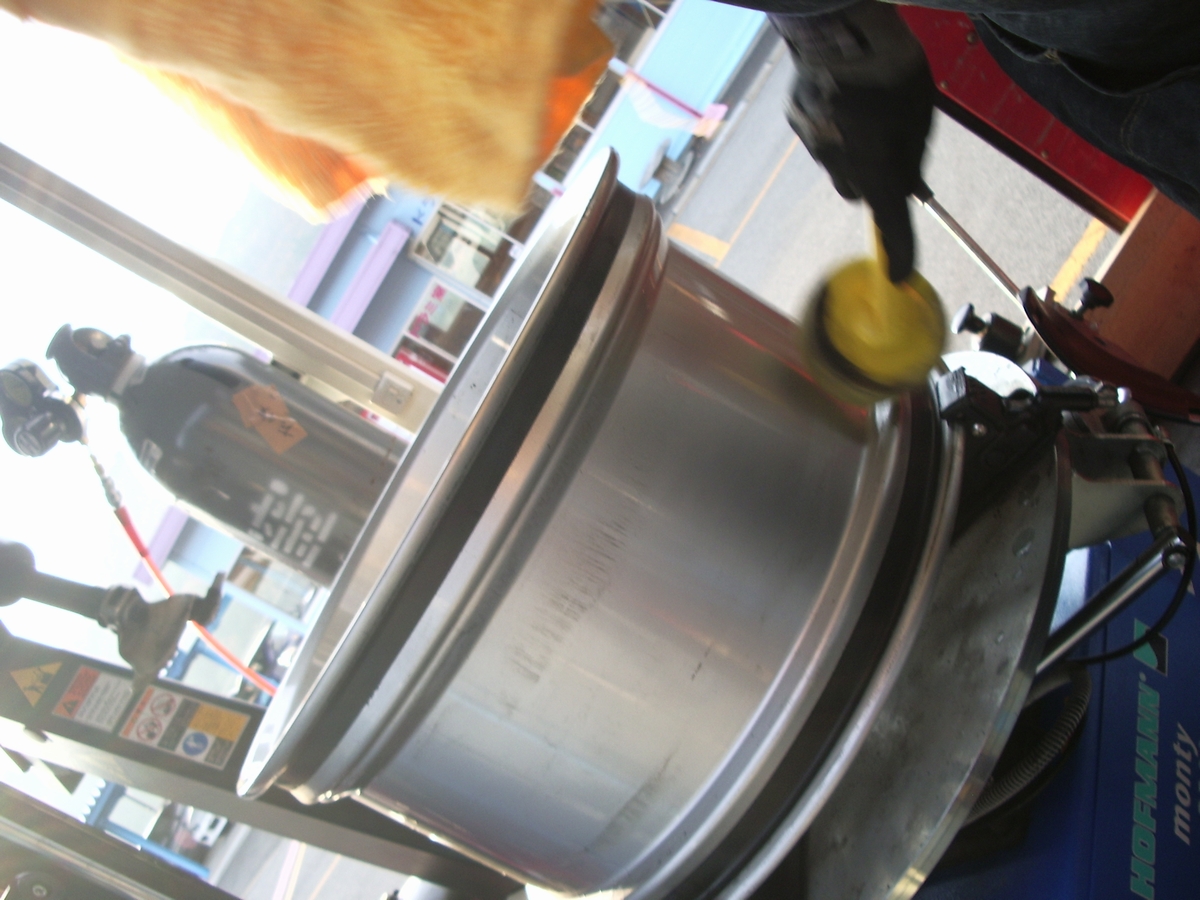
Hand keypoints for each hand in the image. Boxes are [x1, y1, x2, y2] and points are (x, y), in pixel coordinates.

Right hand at [787, 58, 935, 280]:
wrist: (840, 23)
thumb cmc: (891, 66)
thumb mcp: (919, 114)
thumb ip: (912, 157)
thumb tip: (909, 188)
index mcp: (874, 165)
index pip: (890, 219)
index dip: (899, 250)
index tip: (901, 275)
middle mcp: (838, 162)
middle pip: (858, 189)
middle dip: (873, 178)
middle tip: (890, 145)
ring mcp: (812, 140)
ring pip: (836, 161)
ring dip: (851, 148)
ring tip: (866, 107)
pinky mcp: (796, 117)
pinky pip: (820, 134)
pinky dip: (833, 124)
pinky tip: (842, 93)